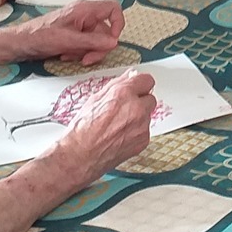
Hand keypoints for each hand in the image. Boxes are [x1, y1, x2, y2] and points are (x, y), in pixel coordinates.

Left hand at [19, 0, 125, 64]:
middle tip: (87, 59)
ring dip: (86, 51)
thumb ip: (92, 41)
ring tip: (69, 55)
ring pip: (96, 41)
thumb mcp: (68, 40)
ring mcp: (80, 25)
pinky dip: (79, 52)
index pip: (113, 9)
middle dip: (98, 47)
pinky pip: (86, 45)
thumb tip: (114, 42)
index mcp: (85, 10)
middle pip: (106, 31)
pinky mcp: (75, 35)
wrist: (21, 43)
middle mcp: (85, 15)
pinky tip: (65, 55)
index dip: (118, 24)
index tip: (111, 41)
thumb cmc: (41, 36)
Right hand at [52, 70, 155, 184]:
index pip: (146, 80)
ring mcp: (141, 126)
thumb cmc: (83, 129)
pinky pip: (145, 131)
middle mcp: (136, 108)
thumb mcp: (95, 98)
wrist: (81, 154)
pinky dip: (136, 132)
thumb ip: (117, 84)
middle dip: (140, 101)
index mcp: (123, 94)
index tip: (137, 87)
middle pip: (150, 98)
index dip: (140, 84)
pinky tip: (120, 135)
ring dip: (138, 117)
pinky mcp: (143, 140)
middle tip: (125, 108)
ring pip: (147, 115)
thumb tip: (129, 76)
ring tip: (118, 124)